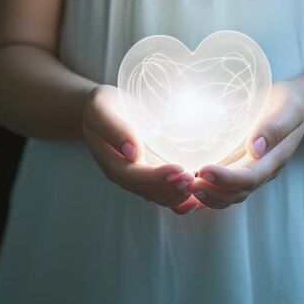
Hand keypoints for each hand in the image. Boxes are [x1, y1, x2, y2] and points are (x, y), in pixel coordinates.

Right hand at [82, 84, 200, 214]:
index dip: (156, 178)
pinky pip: (169, 193)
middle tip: (193, 178)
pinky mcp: (154, 174)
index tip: (179, 170)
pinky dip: (185, 198)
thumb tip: (132, 152)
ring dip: (180, 195)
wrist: (106, 110)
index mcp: (112, 162)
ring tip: (199, 184)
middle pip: (150, 192)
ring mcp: (142, 177)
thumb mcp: (101, 109)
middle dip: (172, 188)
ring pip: (161, 197)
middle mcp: (127, 176)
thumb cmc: (104, 106)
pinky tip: (202, 194)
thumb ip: (114, 129)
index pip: (134, 177)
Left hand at [186, 81, 303, 210]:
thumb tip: (256, 148)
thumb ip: (276, 126)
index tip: (204, 170)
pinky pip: (224, 187)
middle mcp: (263, 170)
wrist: (289, 106)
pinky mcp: (239, 167)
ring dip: (209, 197)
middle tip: (189, 184)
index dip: (227, 179)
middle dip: (214, 192)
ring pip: (230, 196)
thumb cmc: (288, 103)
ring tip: (187, 189)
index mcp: (276, 158)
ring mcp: (251, 171)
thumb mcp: (289, 107)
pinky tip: (190, 189)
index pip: (251, 177)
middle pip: (239, 192)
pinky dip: (208, 192)